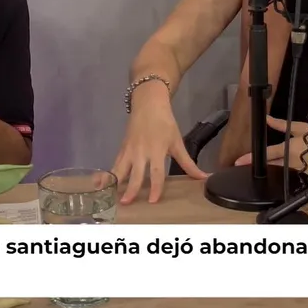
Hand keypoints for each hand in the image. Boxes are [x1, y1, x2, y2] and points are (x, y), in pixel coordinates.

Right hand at [111, 82, 208, 204]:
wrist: (148, 104)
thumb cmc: (165, 123)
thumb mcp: (177, 143)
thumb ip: (188, 163)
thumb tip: (204, 177)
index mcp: (156, 151)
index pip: (156, 173)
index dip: (155, 187)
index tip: (153, 201)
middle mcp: (140, 152)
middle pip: (135, 174)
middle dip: (130, 189)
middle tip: (126, 203)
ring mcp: (129, 151)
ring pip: (120, 170)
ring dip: (115, 183)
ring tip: (110, 197)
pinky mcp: (122, 149)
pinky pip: (115, 164)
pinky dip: (109, 175)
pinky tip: (103, 185)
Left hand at [233, 116, 307, 168]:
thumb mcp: (300, 128)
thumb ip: (281, 125)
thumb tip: (266, 119)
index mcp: (287, 151)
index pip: (265, 155)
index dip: (250, 158)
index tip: (237, 162)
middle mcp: (290, 163)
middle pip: (270, 165)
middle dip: (258, 165)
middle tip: (244, 165)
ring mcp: (298, 171)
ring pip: (280, 170)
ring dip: (271, 167)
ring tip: (260, 164)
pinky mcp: (305, 175)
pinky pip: (291, 172)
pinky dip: (284, 169)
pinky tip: (281, 166)